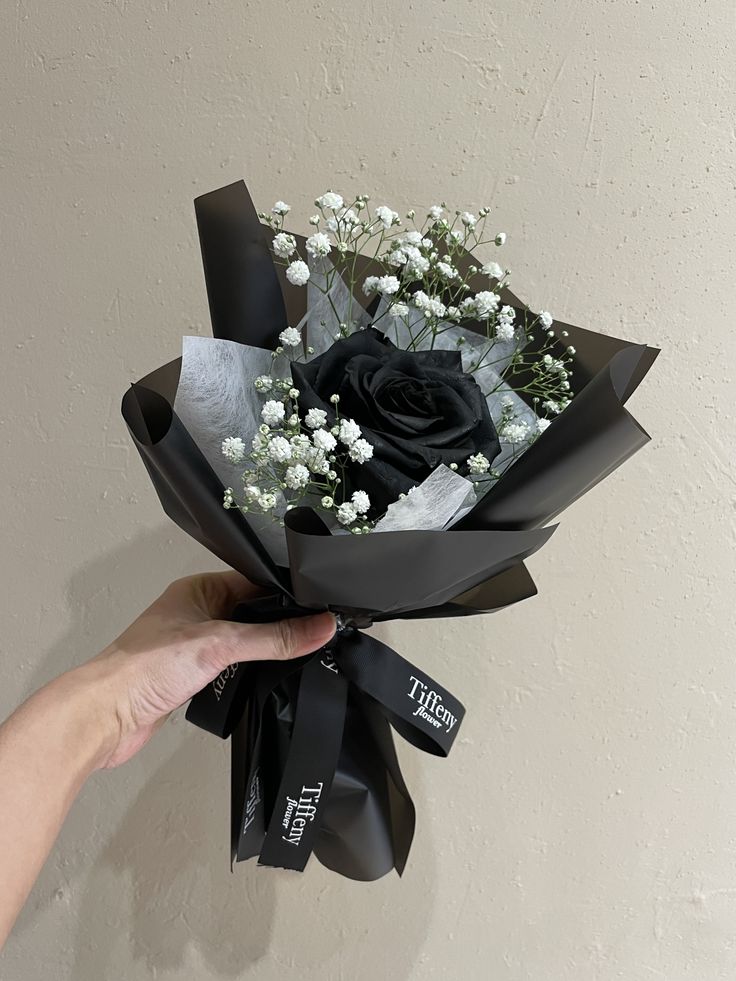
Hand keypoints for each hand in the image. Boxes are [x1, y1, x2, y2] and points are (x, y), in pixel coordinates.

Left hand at [67, 572, 335, 768]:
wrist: (104, 716)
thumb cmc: (144, 668)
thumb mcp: (220, 645)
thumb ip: (273, 638)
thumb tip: (320, 627)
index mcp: (198, 590)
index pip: (255, 582)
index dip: (288, 592)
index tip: (323, 603)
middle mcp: (197, 613)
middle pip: (253, 612)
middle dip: (282, 622)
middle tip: (321, 629)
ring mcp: (194, 645)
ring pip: (244, 641)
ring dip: (266, 649)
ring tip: (304, 651)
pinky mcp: (192, 676)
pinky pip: (233, 666)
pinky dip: (251, 671)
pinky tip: (272, 677)